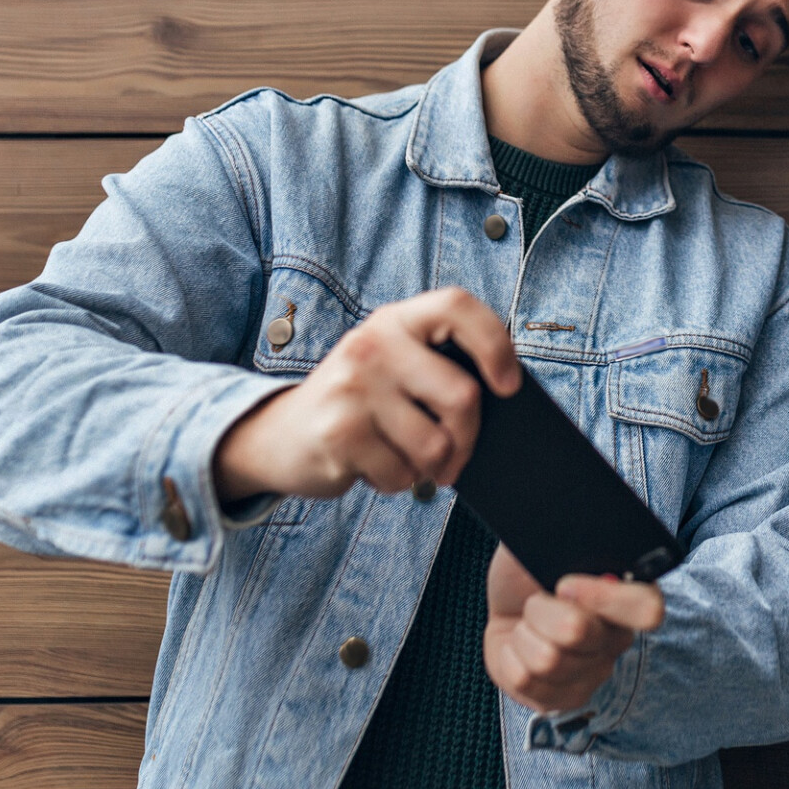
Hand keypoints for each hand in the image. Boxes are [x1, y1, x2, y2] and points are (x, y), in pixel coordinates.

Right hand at [212, 286, 520, 501]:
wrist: (279, 435)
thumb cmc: (360, 403)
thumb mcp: (394, 365)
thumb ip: (438, 365)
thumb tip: (507, 397)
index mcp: (395, 320)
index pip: (457, 306)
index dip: (495, 343)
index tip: (509, 385)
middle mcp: (372, 344)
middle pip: (463, 396)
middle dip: (469, 439)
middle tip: (456, 456)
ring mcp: (353, 387)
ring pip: (437, 446)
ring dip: (429, 468)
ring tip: (403, 455)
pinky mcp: (339, 434)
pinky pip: (402, 474)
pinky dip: (397, 482)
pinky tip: (374, 466)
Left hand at [483, 545, 665, 713]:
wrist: (512, 599)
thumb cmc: (535, 564)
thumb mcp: (548, 536)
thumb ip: (568, 527)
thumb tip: (572, 513)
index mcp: (631, 594)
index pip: (648, 609)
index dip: (604, 598)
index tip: (564, 582)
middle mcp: (618, 639)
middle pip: (579, 634)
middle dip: (542, 609)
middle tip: (537, 598)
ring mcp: (592, 674)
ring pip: (547, 659)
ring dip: (523, 632)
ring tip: (529, 621)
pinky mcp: (561, 699)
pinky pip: (525, 681)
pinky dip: (509, 655)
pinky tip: (519, 644)